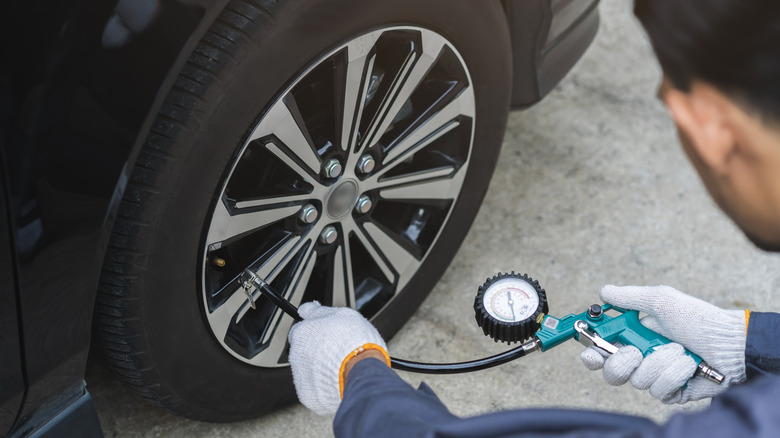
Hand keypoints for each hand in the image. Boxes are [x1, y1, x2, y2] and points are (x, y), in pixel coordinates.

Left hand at [287, 302, 389, 414]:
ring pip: (309, 370)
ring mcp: (301, 377)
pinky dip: (323, 385)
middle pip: (303, 351)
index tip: (327, 335)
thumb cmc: (355, 342)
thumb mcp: (341, 314)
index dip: (316, 332)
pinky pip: (314, 388)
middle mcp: (296, 355)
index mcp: (302, 333)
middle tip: (337, 351)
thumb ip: (318, 311)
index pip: (301, 330)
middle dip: (317, 351)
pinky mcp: (308, 395)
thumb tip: (306, 308)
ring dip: (320, 368)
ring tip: (341, 366)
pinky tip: (338, 379)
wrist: (363, 372)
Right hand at [580, 285, 746, 403]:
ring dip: (660, 361)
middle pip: (611, 372)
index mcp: (634, 336)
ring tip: (679, 349)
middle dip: (622, 361)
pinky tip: (688, 364)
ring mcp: (656, 376)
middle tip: (636, 351)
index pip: (602, 349)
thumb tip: (604, 291)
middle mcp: (642, 358)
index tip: (591, 349)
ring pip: (637, 379)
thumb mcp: (660, 300)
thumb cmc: (698, 319)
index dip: (591, 351)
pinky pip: (659, 389)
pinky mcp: (671, 391)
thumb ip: (628, 298)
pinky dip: (675, 373)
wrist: (730, 344)